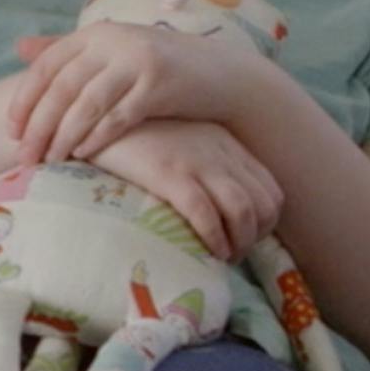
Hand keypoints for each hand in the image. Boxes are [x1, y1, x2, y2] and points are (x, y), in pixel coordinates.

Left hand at [5, 25, 262, 164]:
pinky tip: (82, 154)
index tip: (11, 131)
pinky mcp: (160, 84)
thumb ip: (67, 50)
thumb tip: (19, 47)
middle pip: (62, 86)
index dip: (25, 98)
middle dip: (39, 125)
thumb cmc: (156, 68)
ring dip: (64, 136)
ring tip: (49, 161)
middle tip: (24, 157)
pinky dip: (97, 136)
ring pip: (87, 103)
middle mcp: (114, 41)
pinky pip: (119, 115)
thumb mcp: (111, 52)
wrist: (219, 74)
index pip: (47, 65)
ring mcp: (137, 60)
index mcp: (96, 33)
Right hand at [86, 120, 280, 258]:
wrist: (98, 113)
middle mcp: (219, 153)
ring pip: (242, 211)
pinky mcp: (169, 173)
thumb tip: (214, 203)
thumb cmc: (137, 135)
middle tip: (233, 255)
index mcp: (225, 145)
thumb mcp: (181, 141)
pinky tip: (206, 252)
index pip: (271, 190)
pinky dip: (213, 238)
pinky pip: (205, 213)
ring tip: (221, 258)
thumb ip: (201, 162)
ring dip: (238, 244)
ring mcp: (196, 162)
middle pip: (264, 204)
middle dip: (256, 238)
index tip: (243, 239)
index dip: (265, 223)